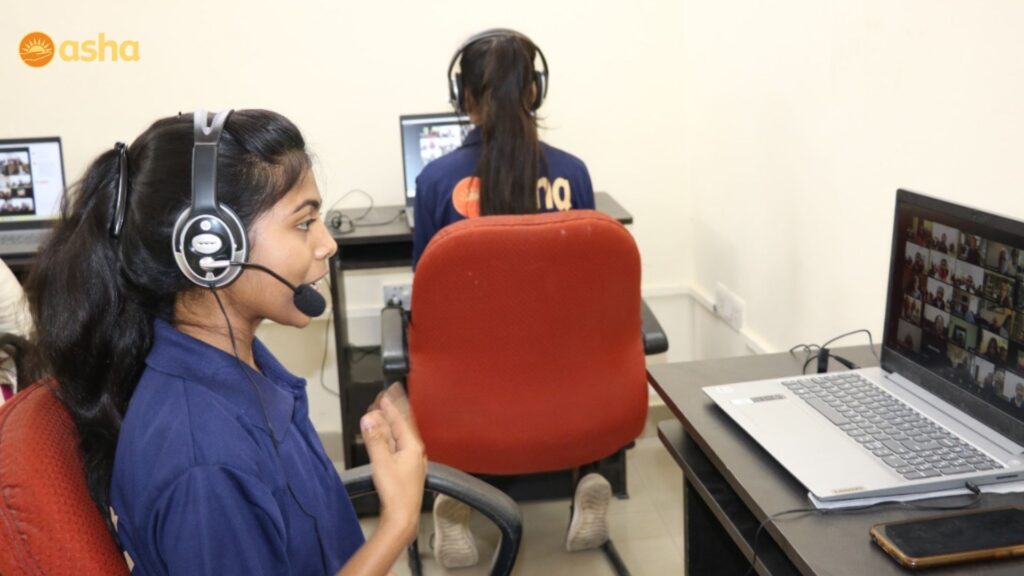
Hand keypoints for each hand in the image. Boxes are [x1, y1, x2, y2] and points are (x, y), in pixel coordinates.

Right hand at [361, 384, 426, 543]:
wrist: (402, 516)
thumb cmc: (396, 493)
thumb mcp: (382, 461)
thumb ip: (375, 438)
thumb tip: (369, 419)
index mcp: (412, 446)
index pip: (401, 419)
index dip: (392, 405)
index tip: (386, 392)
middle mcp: (415, 451)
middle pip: (403, 425)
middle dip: (393, 411)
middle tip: (385, 397)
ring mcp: (412, 460)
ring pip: (401, 435)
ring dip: (390, 423)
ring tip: (383, 413)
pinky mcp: (407, 469)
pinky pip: (399, 444)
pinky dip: (391, 436)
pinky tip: (387, 437)